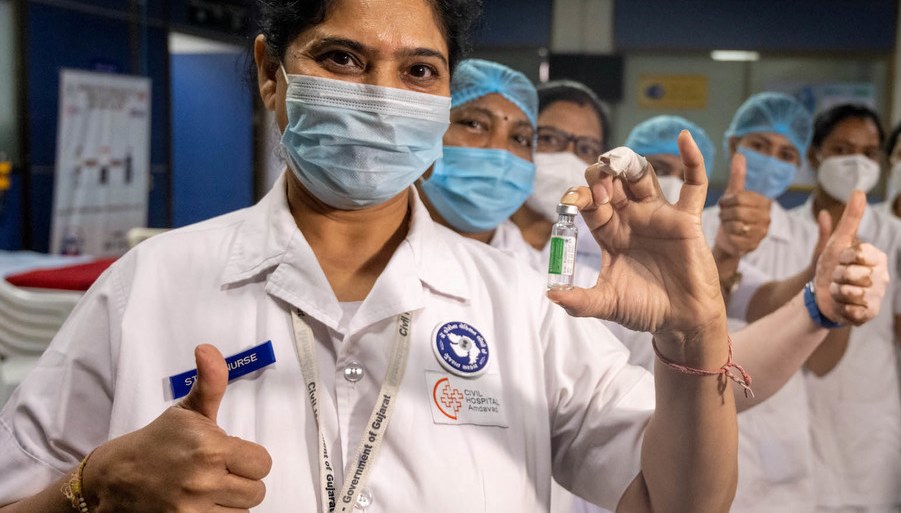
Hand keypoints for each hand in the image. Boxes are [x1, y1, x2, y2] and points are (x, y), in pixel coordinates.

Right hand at [82, 345, 271, 512]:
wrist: (116, 479)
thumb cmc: (158, 442)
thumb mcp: (187, 409)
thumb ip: (210, 381)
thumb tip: (208, 349)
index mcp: (210, 447)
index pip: (262, 463)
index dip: (250, 459)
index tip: (233, 455)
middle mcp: (203, 480)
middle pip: (257, 490)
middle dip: (243, 480)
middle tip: (221, 471)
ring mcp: (193, 509)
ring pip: (243, 511)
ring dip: (231, 501)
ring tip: (210, 487)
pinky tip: (203, 503)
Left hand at [548, 132, 725, 342]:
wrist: (682, 321)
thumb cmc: (645, 309)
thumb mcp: (607, 303)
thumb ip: (579, 300)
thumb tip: (550, 295)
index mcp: (609, 233)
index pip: (591, 204)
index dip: (582, 196)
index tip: (574, 199)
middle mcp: (632, 219)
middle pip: (613, 184)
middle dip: (602, 177)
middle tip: (598, 184)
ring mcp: (658, 216)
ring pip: (644, 178)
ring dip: (631, 165)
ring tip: (620, 165)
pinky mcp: (686, 219)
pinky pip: (693, 184)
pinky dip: (692, 159)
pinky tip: (684, 138)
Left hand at [714, 152, 771, 256]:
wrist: (728, 240)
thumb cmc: (732, 214)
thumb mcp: (734, 194)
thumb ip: (737, 176)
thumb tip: (739, 154)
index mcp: (764, 202)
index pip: (739, 197)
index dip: (727, 201)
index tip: (724, 204)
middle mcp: (767, 217)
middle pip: (738, 211)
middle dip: (726, 213)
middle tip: (724, 215)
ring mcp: (762, 233)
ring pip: (735, 224)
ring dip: (726, 224)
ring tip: (727, 223)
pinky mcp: (753, 246)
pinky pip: (735, 238)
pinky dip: (728, 236)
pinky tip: (729, 235)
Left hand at [814, 191, 889, 325]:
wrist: (820, 295)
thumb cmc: (830, 266)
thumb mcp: (837, 242)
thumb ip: (850, 219)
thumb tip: (859, 191)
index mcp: (878, 258)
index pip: (856, 254)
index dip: (841, 258)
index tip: (841, 260)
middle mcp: (882, 277)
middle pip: (851, 274)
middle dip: (836, 276)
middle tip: (837, 278)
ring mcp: (878, 296)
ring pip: (850, 292)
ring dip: (836, 292)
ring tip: (839, 292)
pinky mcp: (869, 314)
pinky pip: (852, 310)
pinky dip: (841, 308)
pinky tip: (843, 306)